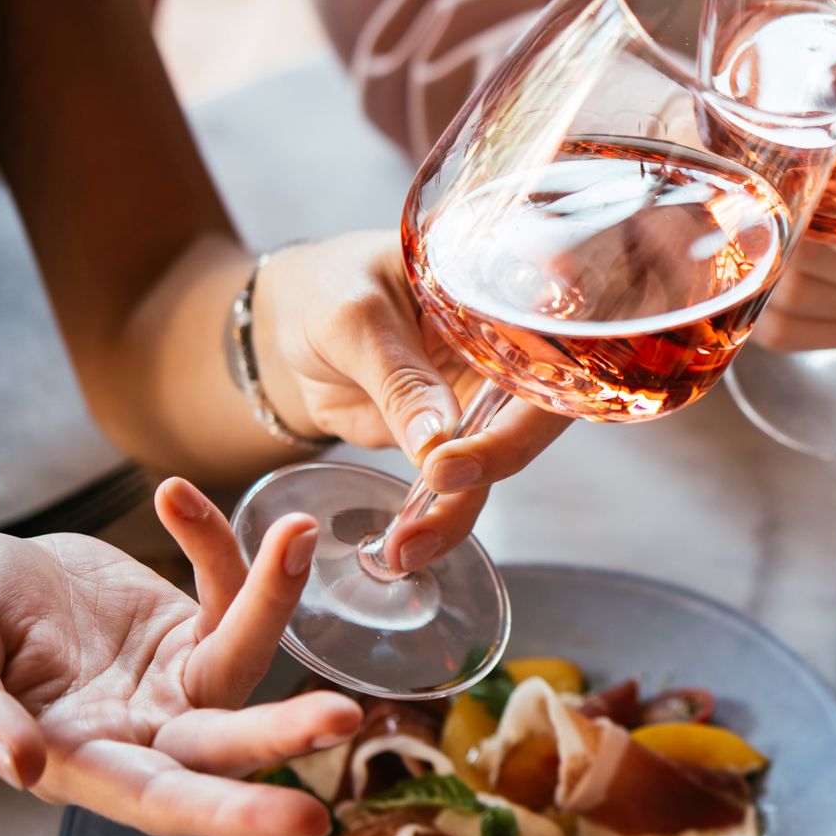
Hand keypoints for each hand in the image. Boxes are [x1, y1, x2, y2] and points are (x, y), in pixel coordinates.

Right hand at [0, 480, 361, 835]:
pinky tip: (173, 496)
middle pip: (230, 745)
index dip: (233, 815)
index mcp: (83, 765)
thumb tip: (19, 766)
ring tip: (298, 535)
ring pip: (245, 653)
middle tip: (346, 717)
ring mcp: (174, 680)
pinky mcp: (188, 626)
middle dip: (287, 733)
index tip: (307, 822)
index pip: (166, 802)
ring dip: (274, 598)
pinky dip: (212, 543)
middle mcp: (145, 734)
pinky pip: (224, 589)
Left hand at [252, 231, 570, 570]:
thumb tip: (439, 443)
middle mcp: (511, 357)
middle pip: (530, 426)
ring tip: (406, 548)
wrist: (292, 320)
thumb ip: (398, 376)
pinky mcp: (457, 441)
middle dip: (488, 474)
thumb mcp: (353, 319)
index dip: (516, 418)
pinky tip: (405, 546)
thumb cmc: (328, 287)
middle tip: (431, 502)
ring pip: (496, 466)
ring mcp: (485, 403)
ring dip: (457, 513)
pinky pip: (462, 487)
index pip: (543, 365)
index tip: (450, 459)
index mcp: (505, 305)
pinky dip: (436, 519)